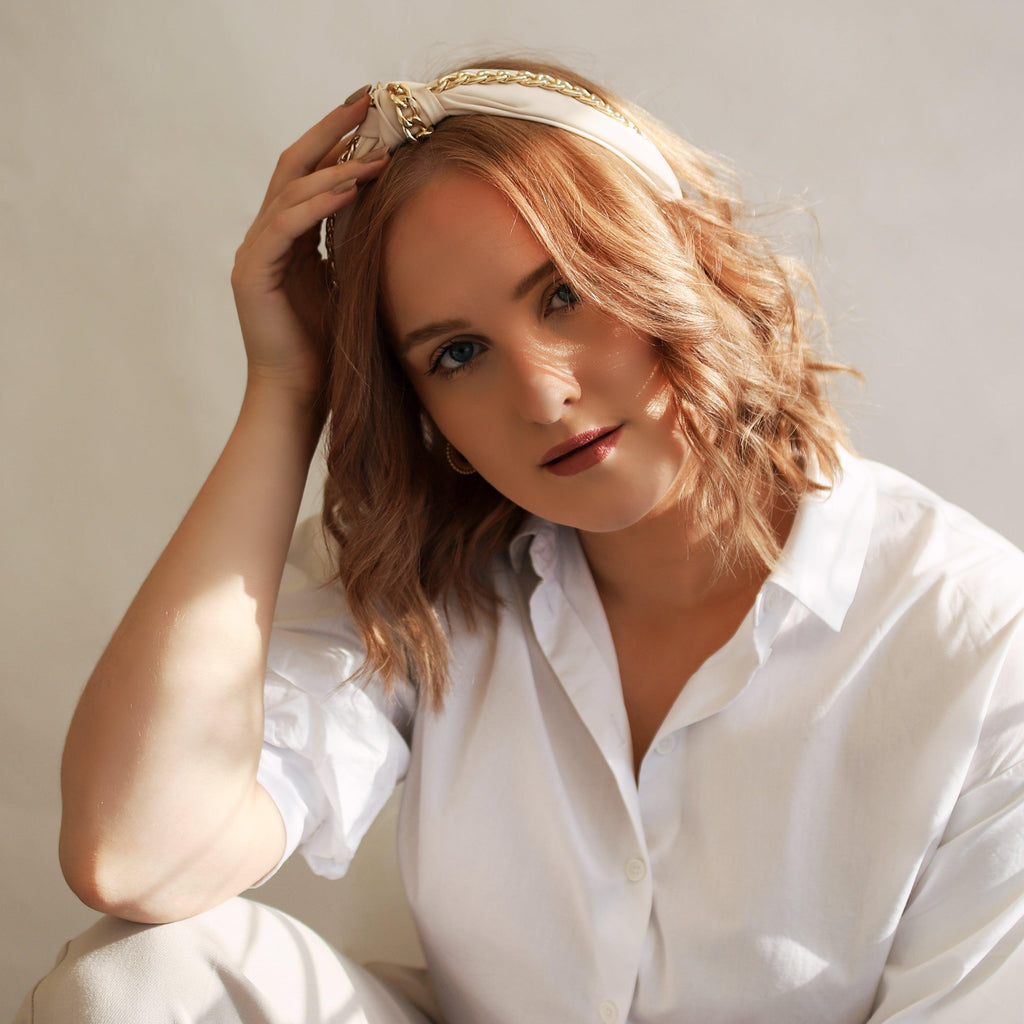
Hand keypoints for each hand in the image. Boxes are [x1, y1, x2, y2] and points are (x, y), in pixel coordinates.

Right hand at [231, 92, 387, 402]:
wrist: (301, 396)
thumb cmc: (332, 349)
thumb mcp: (352, 284)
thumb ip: (358, 244)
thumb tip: (391, 208)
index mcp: (292, 238)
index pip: (311, 173)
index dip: (339, 140)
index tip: (375, 112)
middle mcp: (268, 237)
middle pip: (295, 165)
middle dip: (332, 131)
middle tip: (368, 101)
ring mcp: (256, 253)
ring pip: (291, 190)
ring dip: (336, 167)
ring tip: (377, 151)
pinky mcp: (253, 274)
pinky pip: (285, 226)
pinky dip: (317, 204)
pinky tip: (351, 188)